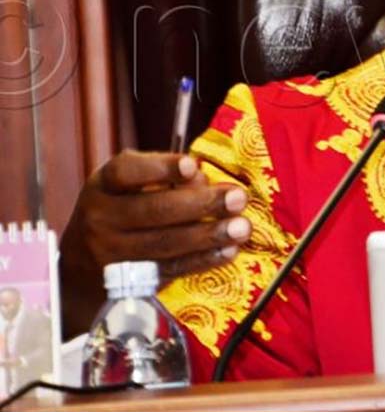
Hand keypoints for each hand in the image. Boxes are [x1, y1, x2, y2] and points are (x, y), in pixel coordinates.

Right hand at [59, 151, 250, 336]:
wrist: (81, 268)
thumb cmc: (119, 210)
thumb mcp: (128, 185)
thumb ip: (163, 176)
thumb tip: (200, 178)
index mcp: (103, 185)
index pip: (126, 172)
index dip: (159, 168)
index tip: (192, 165)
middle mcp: (101, 218)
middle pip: (153, 210)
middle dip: (201, 203)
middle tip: (237, 197)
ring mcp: (112, 253)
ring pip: (165, 243)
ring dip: (209, 235)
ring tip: (242, 227)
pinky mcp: (128, 281)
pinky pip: (170, 269)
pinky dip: (202, 260)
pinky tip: (228, 250)